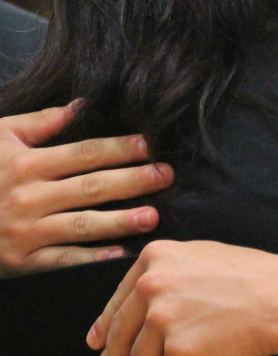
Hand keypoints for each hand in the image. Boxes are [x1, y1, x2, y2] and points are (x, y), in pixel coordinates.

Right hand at [0, 101, 173, 273]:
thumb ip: (39, 123)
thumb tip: (81, 105)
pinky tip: (120, 254)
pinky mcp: (22, 261)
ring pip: (80, 225)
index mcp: (26, 164)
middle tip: (166, 175)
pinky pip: (62, 260)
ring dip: (119, 221)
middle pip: (90, 187)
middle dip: (132, 181)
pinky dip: (91, 257)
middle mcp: (28, 197)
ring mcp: (25, 231)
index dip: (120, 148)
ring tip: (152, 216)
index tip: (150, 144)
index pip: (84, 154)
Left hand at [89, 239, 277, 355]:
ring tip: (179, 349)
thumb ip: (167, 273)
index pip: (117, 300)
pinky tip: (196, 353)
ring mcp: (162, 318)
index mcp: (156, 258)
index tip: (98, 341)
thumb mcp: (203, 257)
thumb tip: (140, 301)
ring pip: (138, 354)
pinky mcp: (177, 348)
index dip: (105, 325)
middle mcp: (152, 285)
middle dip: (119, 351)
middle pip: (120, 331)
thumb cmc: (252, 277)